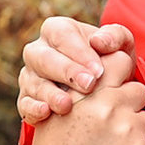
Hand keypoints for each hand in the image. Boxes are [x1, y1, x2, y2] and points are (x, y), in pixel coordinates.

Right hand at [19, 13, 133, 126]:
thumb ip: (116, 37)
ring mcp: (30, 76)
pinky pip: (24, 103)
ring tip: (67, 105)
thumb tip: (99, 42)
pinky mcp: (26, 99)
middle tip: (89, 86)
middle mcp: (38, 51)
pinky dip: (33, 108)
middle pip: (43, 57)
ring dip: (50, 94)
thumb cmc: (110, 64)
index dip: (80, 52)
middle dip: (66, 72)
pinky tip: (46, 113)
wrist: (102, 92)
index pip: (62, 35)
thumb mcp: (120, 47)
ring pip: (33, 82)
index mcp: (57, 31)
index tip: (99, 71)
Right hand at [29, 44, 144, 144]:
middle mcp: (109, 104)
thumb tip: (93, 82)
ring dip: (134, 129)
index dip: (120, 72)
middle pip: (137, 90)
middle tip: (114, 123)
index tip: (115, 84)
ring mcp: (127, 126)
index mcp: (85, 93)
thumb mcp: (54, 118)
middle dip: (129, 104)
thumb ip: (76, 96)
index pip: (119, 62)